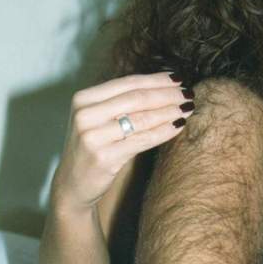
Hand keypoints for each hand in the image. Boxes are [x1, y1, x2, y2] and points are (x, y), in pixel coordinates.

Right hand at [51, 72, 193, 211]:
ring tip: (187, 109)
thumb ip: (122, 101)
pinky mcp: (104, 158)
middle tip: (189, 94)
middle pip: (137, 98)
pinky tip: (178, 126)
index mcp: (83, 99)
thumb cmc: (94, 146)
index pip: (128, 83)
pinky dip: (164, 132)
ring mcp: (92, 137)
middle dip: (167, 94)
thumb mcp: (99, 118)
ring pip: (142, 118)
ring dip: (169, 112)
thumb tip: (165, 83)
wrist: (73, 184)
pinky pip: (143, 140)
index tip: (179, 78)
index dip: (156, 80)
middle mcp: (85, 115)